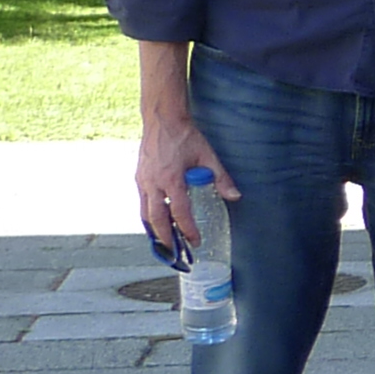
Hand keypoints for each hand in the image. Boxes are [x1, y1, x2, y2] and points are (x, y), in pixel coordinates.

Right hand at [135, 112, 238, 252]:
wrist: (162, 119)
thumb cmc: (185, 137)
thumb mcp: (208, 155)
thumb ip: (221, 178)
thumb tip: (235, 196)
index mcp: (171, 179)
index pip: (180, 212)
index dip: (188, 229)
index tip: (195, 241)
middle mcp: (153, 183)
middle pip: (156, 219)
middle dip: (165, 239)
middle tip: (174, 254)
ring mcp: (142, 181)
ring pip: (145, 213)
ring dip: (155, 230)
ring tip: (164, 244)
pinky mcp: (139, 177)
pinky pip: (142, 203)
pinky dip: (149, 216)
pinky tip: (157, 222)